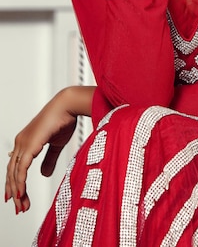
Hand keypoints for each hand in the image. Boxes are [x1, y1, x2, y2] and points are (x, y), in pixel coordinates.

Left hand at [4, 86, 92, 212]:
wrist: (68, 105)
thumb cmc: (64, 119)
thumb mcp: (56, 144)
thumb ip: (49, 159)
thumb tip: (44, 174)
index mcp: (25, 142)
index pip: (16, 167)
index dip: (15, 184)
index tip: (17, 198)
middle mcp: (20, 142)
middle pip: (12, 172)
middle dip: (15, 192)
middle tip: (19, 208)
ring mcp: (23, 143)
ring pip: (15, 173)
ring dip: (18, 191)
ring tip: (21, 206)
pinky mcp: (29, 144)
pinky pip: (21, 168)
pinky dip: (20, 182)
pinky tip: (21, 193)